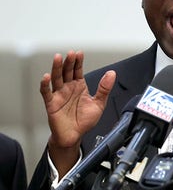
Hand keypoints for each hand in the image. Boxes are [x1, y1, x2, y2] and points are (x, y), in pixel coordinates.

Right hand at [40, 50, 114, 174]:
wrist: (74, 136)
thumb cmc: (84, 121)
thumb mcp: (99, 103)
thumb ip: (104, 89)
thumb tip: (111, 74)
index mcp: (79, 87)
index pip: (77, 71)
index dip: (78, 62)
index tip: (79, 53)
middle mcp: (68, 89)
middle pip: (66, 72)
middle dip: (68, 62)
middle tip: (70, 54)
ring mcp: (59, 95)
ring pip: (56, 79)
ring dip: (57, 68)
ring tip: (58, 58)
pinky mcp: (51, 104)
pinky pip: (47, 93)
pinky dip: (45, 85)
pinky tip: (47, 77)